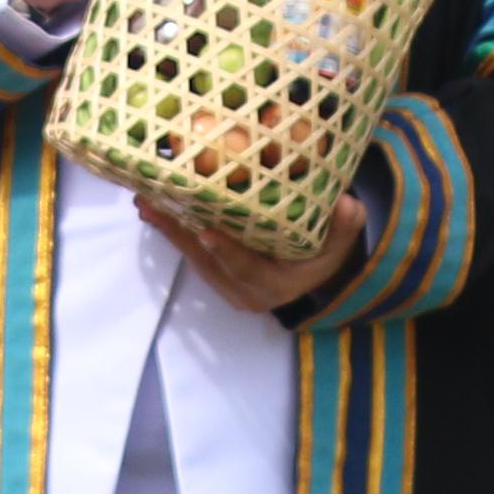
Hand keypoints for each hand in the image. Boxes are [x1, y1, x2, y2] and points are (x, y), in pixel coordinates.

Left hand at [136, 187, 359, 319]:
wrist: (314, 275)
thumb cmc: (325, 254)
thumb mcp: (341, 243)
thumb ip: (346, 226)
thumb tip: (348, 205)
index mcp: (276, 286)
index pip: (248, 270)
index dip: (228, 252)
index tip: (206, 231)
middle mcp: (245, 291)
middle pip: (209, 263)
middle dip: (180, 235)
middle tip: (154, 205)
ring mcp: (227, 285)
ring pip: (194, 258)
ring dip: (168, 231)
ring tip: (145, 202)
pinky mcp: (215, 275)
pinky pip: (192, 254)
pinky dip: (174, 231)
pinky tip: (155, 208)